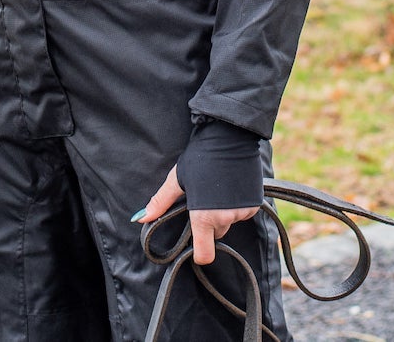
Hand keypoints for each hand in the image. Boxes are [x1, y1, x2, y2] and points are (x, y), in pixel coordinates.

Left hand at [132, 165, 258, 265]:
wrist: (230, 138)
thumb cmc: (200, 158)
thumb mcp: (177, 180)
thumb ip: (160, 202)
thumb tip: (139, 219)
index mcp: (203, 217)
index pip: (205, 254)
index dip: (199, 253)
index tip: (196, 243)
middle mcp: (224, 219)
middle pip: (216, 234)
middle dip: (210, 223)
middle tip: (204, 200)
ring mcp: (241, 213)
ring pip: (229, 222)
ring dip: (224, 213)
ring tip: (218, 189)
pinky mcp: (254, 205)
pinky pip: (242, 214)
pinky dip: (237, 206)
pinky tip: (231, 187)